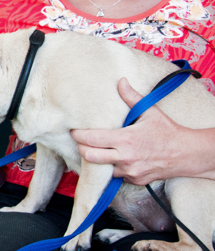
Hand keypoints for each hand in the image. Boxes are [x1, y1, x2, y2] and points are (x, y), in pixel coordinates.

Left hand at [71, 78, 198, 184]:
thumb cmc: (167, 131)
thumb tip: (121, 80)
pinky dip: (112, 168)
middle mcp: (125, 158)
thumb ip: (132, 97)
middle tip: (80, 140)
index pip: (91, 139)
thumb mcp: (150, 112)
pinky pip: (116, 176)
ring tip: (94, 149)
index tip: (73, 129)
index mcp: (125, 139)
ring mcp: (130, 171)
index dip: (78, 134)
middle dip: (81, 148)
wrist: (187, 154)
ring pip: (101, 169)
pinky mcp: (135, 181)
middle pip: (89, 157)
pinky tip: (112, 158)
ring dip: (96, 160)